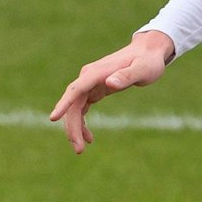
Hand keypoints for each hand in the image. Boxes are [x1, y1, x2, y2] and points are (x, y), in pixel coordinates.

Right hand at [49, 30, 174, 152]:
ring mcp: (90, 83)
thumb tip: (109, 84)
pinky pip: (82, 108)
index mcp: (97, 72)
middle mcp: (89, 77)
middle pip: (73, 104)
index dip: (64, 104)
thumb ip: (127, 76)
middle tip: (79, 150)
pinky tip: (88, 137)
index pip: (76, 89)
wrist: (148, 51)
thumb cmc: (148, 60)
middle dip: (72, 127)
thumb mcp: (142, 69)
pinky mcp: (95, 89)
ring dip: (75, 128)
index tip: (53, 118)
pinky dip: (82, 123)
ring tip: (81, 148)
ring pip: (75, 108)